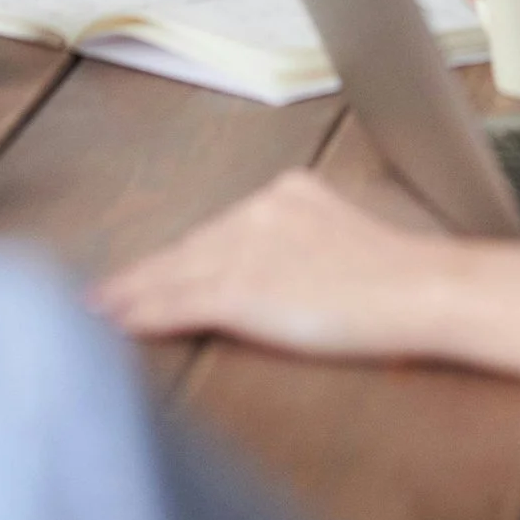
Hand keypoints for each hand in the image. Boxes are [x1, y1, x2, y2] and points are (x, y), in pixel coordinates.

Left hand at [97, 167, 452, 356]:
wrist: (420, 289)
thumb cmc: (398, 279)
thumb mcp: (342, 244)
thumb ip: (300, 248)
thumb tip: (275, 275)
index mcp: (289, 194)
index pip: (219, 231)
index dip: (177, 257)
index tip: (146, 271)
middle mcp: (261, 209)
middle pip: (190, 249)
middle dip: (144, 275)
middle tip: (102, 294)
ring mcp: (249, 248)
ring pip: (176, 274)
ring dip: (132, 295)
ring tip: (99, 312)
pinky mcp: (244, 289)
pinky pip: (180, 304)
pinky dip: (144, 315)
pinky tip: (119, 325)